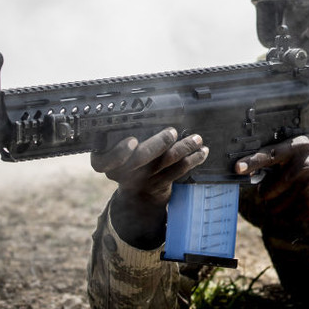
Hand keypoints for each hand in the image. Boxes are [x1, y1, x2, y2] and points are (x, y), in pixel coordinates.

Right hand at [91, 127, 208, 247]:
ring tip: (197, 139)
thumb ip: (125, 138)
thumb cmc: (129, 163)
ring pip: (165, 162)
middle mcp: (125, 173)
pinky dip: (193, 159)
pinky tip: (202, 152)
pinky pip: (179, 171)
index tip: (132, 141)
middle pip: (141, 158)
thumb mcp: (119, 154)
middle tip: (172, 132)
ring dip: (184, 148)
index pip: (107, 160)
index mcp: (108, 162)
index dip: (119, 152)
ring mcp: (144, 180)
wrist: (138, 196)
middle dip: (158, 143)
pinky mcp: (161, 185)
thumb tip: (151, 112)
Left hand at [234, 135, 308, 220]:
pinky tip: (306, 204)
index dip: (251, 162)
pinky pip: (287, 216)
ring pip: (274, 206)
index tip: (238, 168)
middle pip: (266, 190)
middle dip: (269, 194)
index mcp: (300, 148)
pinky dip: (291, 214)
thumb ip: (286, 154)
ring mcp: (306, 188)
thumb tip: (256, 167)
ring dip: (279, 206)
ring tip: (297, 196)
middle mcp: (302, 167)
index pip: (269, 155)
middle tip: (283, 189)